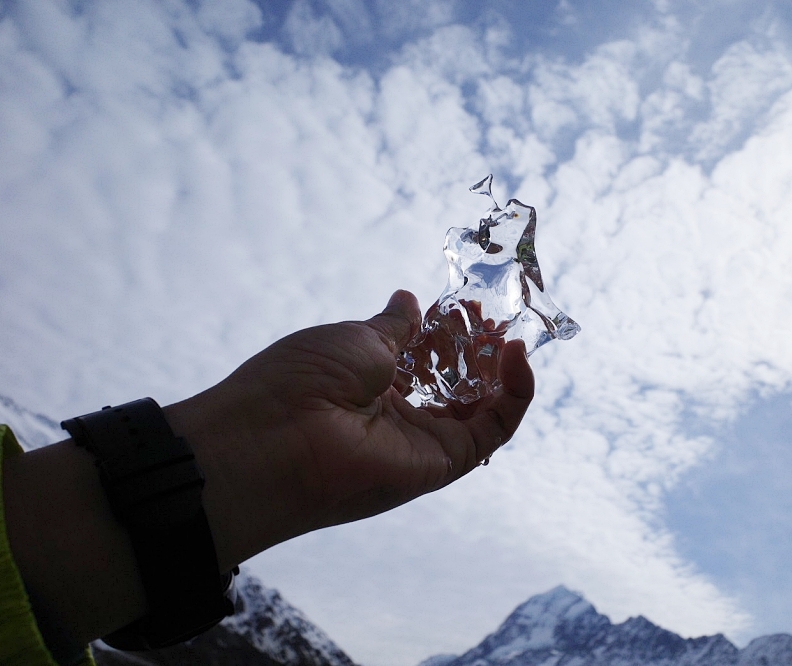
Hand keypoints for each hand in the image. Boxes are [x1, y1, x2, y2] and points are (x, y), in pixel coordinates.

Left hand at [163, 290, 534, 571]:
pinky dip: (515, 394)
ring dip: (502, 369)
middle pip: (458, 381)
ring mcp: (424, 440)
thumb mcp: (356, 339)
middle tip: (495, 317)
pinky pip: (493, 429)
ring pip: (482, 406)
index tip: (469, 304)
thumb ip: (393, 328)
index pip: (428, 357)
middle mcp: (401, 415)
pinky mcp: (445, 461)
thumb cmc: (303, 380)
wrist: (275, 437)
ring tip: (508, 333)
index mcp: (374, 384)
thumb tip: (410, 300)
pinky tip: (516, 356)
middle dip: (481, 348)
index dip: (452, 331)